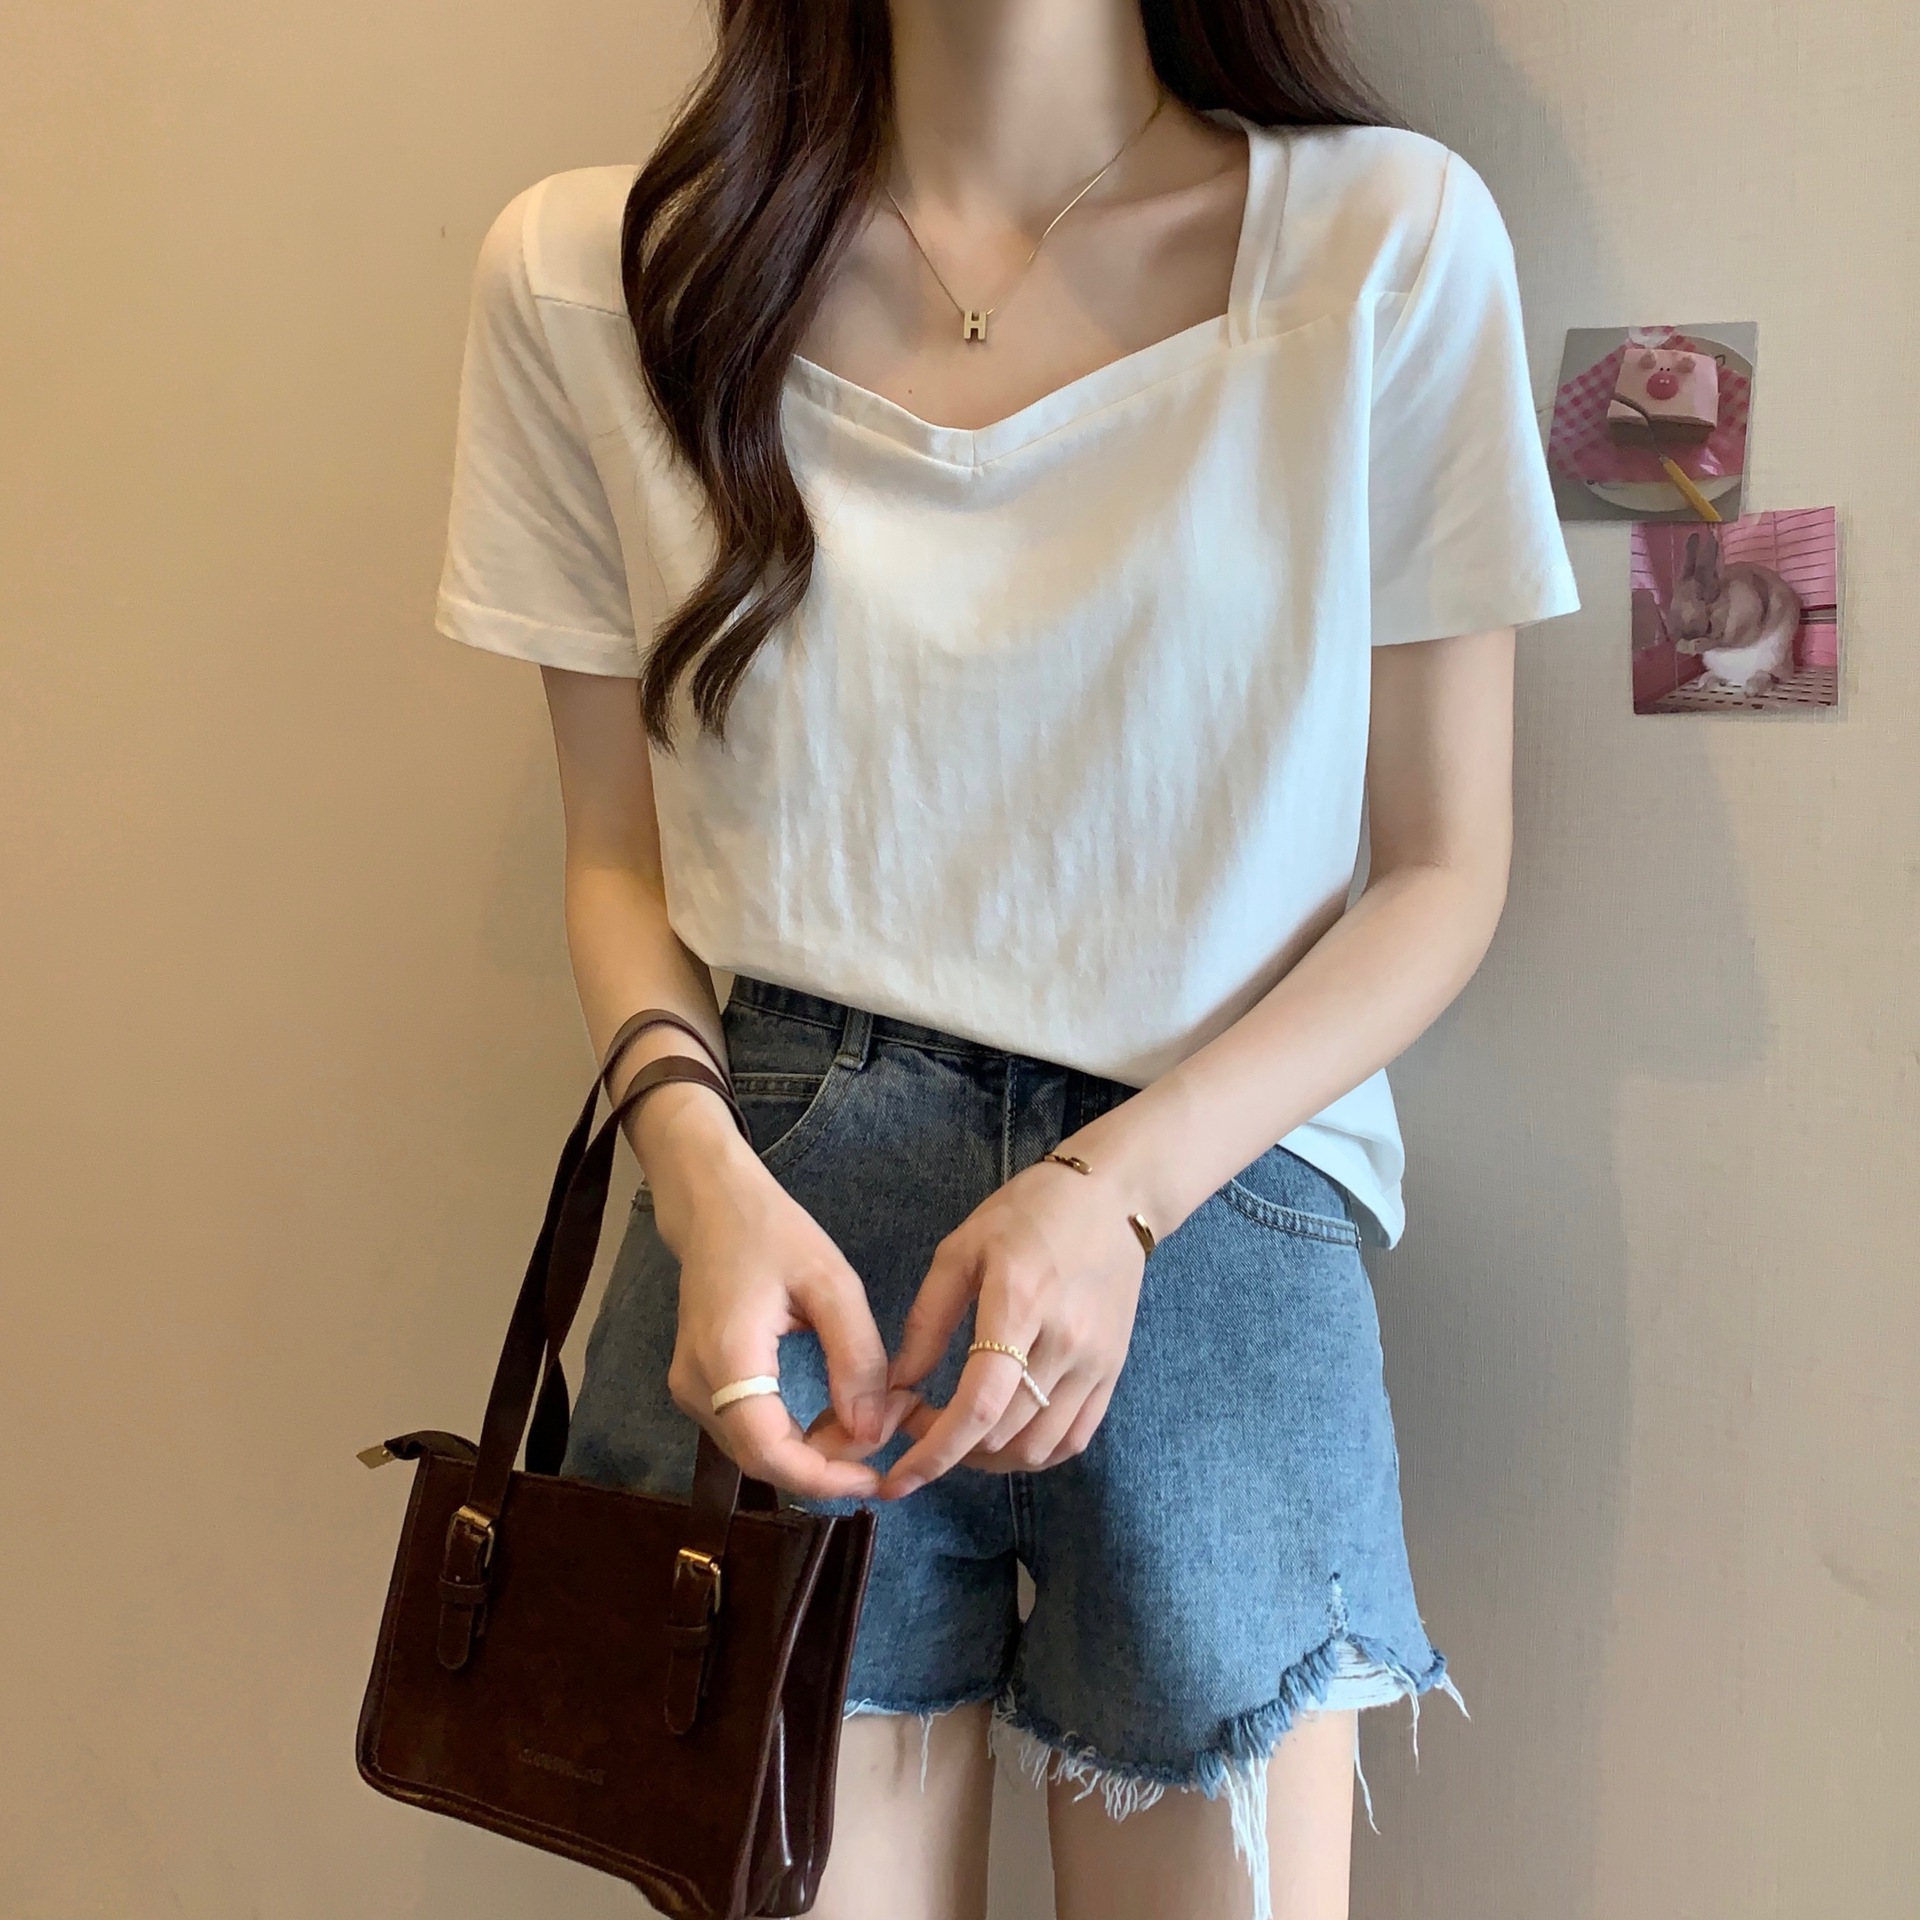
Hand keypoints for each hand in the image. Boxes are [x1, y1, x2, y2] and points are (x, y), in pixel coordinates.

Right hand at [639, 1086, 918, 1499]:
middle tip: (892, 1426)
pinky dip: (798, 1433)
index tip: (878, 1478)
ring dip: (819, 1449)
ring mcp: (693, 1390)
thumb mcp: (831, 1282)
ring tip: (875, 1413)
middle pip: (765, 1459)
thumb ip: (856, 1357)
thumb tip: (873, 1432)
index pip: (768, 1452)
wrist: (712, 1204)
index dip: (824, 1477)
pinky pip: (751, 1431)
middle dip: (832, 1461)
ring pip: (759, 1451)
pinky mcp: (701, 1387)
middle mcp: (698, 1385)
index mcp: (727, 1357)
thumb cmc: (772, 1232)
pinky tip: (839, 1410)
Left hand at [872, 1153, 1147, 1498]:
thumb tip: (897, 1386)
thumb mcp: (961, 1250)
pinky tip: (1002, 1435)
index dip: (935, 1451)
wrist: (1114, 1197)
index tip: (898, 1477)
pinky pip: (1073, 1439)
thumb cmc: (1027, 1212)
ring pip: (1038, 1449)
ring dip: (989, 1458)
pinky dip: (1033, 1452)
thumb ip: (927, 1320)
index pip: (980, 1404)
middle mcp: (1064, 1343)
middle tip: (917, 1424)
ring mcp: (1096, 1363)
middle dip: (949, 1449)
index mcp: (1019, 1304)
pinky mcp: (1113, 1372)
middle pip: (1004, 1435)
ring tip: (958, 1432)